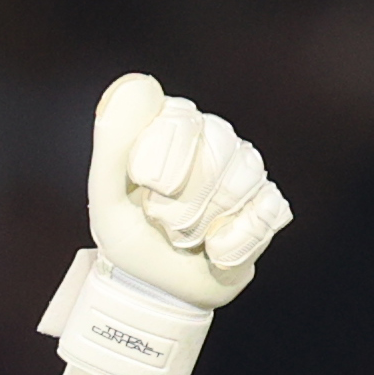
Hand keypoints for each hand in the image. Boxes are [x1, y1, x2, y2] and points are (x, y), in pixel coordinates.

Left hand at [41, 75, 291, 374]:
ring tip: (188, 239)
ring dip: (206, 224)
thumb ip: (114, 144)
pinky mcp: (266, 205)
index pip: (183, 123)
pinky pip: (265, 211)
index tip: (145, 192)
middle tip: (165, 225)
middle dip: (184, 204)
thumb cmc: (130, 239)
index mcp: (173, 124)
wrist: (159, 291)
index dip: (164, 167)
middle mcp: (213, 137)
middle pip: (218, 152)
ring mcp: (244, 169)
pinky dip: (234, 243)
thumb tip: (138, 84)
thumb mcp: (107, 198)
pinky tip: (215, 252)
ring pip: (242, 181)